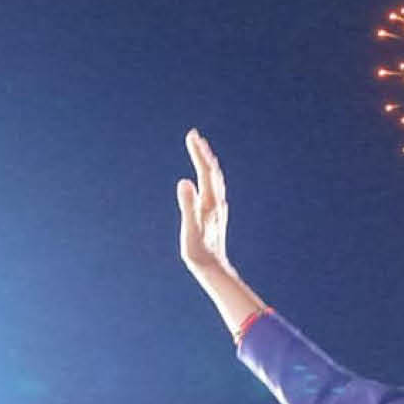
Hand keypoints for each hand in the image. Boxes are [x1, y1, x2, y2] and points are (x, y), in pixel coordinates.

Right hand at [176, 131, 237, 281]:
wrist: (213, 268)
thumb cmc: (198, 251)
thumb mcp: (189, 227)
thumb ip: (187, 204)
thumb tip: (184, 181)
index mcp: (210, 201)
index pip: (205, 170)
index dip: (198, 152)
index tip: (191, 136)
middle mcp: (217, 202)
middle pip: (212, 171)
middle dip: (203, 152)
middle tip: (194, 136)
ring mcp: (218, 208)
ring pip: (215, 179)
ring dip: (208, 162)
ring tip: (202, 150)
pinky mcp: (216, 214)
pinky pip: (215, 188)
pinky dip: (210, 176)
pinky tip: (209, 180)